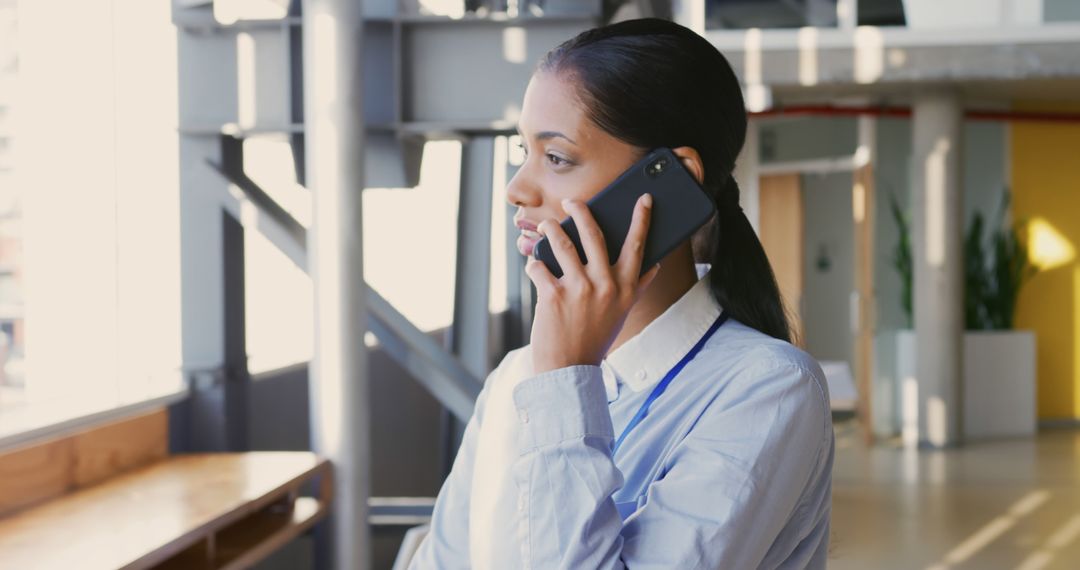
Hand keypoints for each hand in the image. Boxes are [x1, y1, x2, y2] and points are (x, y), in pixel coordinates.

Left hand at [525, 194, 660, 374]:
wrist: (569, 368)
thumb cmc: (595, 337)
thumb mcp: (623, 312)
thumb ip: (637, 286)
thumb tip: (654, 265)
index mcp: (626, 288)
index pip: (638, 245)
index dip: (642, 219)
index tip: (644, 198)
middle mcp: (605, 286)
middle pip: (594, 235)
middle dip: (582, 211)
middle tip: (573, 201)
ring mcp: (579, 289)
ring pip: (562, 243)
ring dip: (551, 229)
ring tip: (546, 225)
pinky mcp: (553, 295)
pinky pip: (539, 266)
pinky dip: (534, 264)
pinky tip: (534, 267)